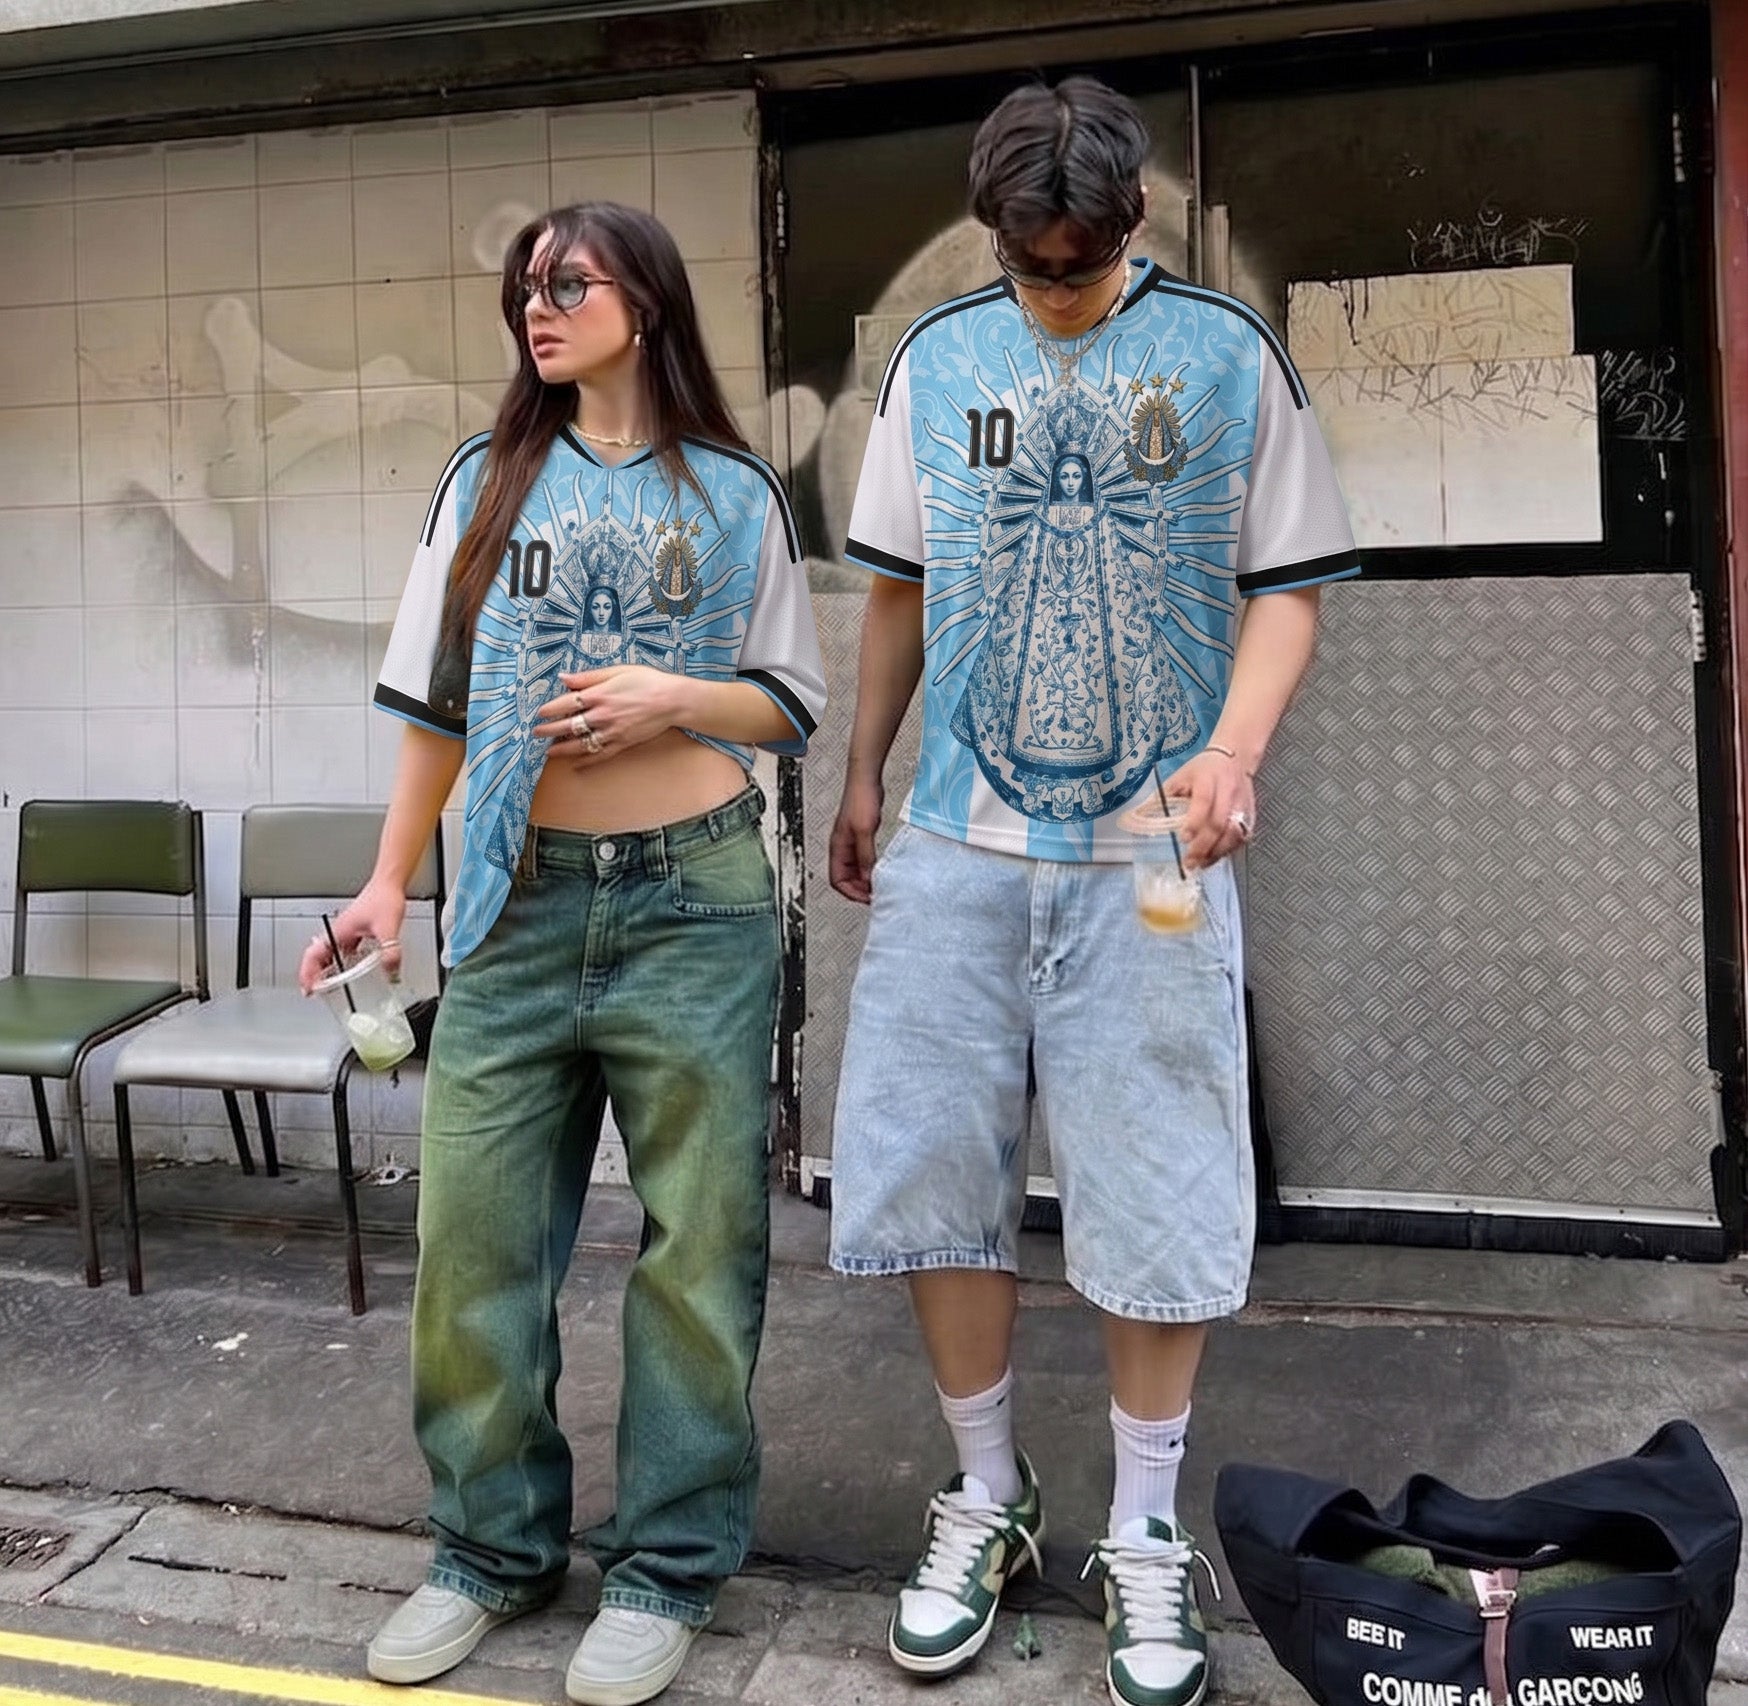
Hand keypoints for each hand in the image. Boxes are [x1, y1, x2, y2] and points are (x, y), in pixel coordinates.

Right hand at [297, 881, 406, 993]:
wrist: (388, 883)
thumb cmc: (383, 898)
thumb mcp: (387, 928)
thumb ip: (390, 950)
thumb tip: (391, 971)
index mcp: (338, 932)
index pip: (313, 956)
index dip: (307, 973)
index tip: (308, 988)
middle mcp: (338, 932)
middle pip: (316, 956)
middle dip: (312, 974)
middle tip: (314, 990)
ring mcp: (346, 930)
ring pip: (328, 953)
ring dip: (325, 968)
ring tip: (328, 983)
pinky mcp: (355, 929)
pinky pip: (343, 949)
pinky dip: (342, 961)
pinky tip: (353, 967)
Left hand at [534, 666, 680, 766]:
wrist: (672, 700)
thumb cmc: (647, 681)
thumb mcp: (617, 671)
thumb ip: (588, 677)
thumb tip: (564, 678)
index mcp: (599, 694)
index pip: (566, 703)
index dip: (550, 709)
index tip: (540, 713)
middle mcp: (602, 715)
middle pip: (568, 725)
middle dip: (549, 730)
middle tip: (536, 734)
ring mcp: (612, 731)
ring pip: (581, 744)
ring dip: (562, 749)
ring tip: (549, 752)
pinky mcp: (623, 743)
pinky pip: (600, 754)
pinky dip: (587, 761)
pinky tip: (576, 764)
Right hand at [829, 774, 884, 903]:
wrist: (866, 779)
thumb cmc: (861, 798)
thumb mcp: (865, 831)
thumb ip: (866, 856)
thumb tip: (868, 878)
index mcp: (837, 847)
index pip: (837, 880)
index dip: (851, 892)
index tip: (867, 897)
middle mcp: (842, 846)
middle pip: (845, 878)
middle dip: (858, 889)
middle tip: (875, 895)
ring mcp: (851, 841)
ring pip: (854, 870)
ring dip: (864, 879)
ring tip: (878, 885)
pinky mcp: (861, 835)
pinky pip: (863, 859)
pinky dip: (870, 867)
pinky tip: (880, 868)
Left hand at [1157, 748, 1255, 868]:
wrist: (1236, 758)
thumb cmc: (1203, 769)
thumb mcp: (1180, 776)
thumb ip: (1163, 796)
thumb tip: (1137, 815)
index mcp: (1208, 778)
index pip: (1204, 801)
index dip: (1195, 822)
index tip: (1183, 838)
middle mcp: (1229, 791)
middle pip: (1220, 823)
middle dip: (1204, 846)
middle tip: (1189, 863)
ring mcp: (1243, 803)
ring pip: (1234, 833)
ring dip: (1217, 853)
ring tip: (1200, 865)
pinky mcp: (1251, 814)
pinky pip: (1242, 837)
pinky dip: (1228, 850)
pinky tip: (1214, 857)